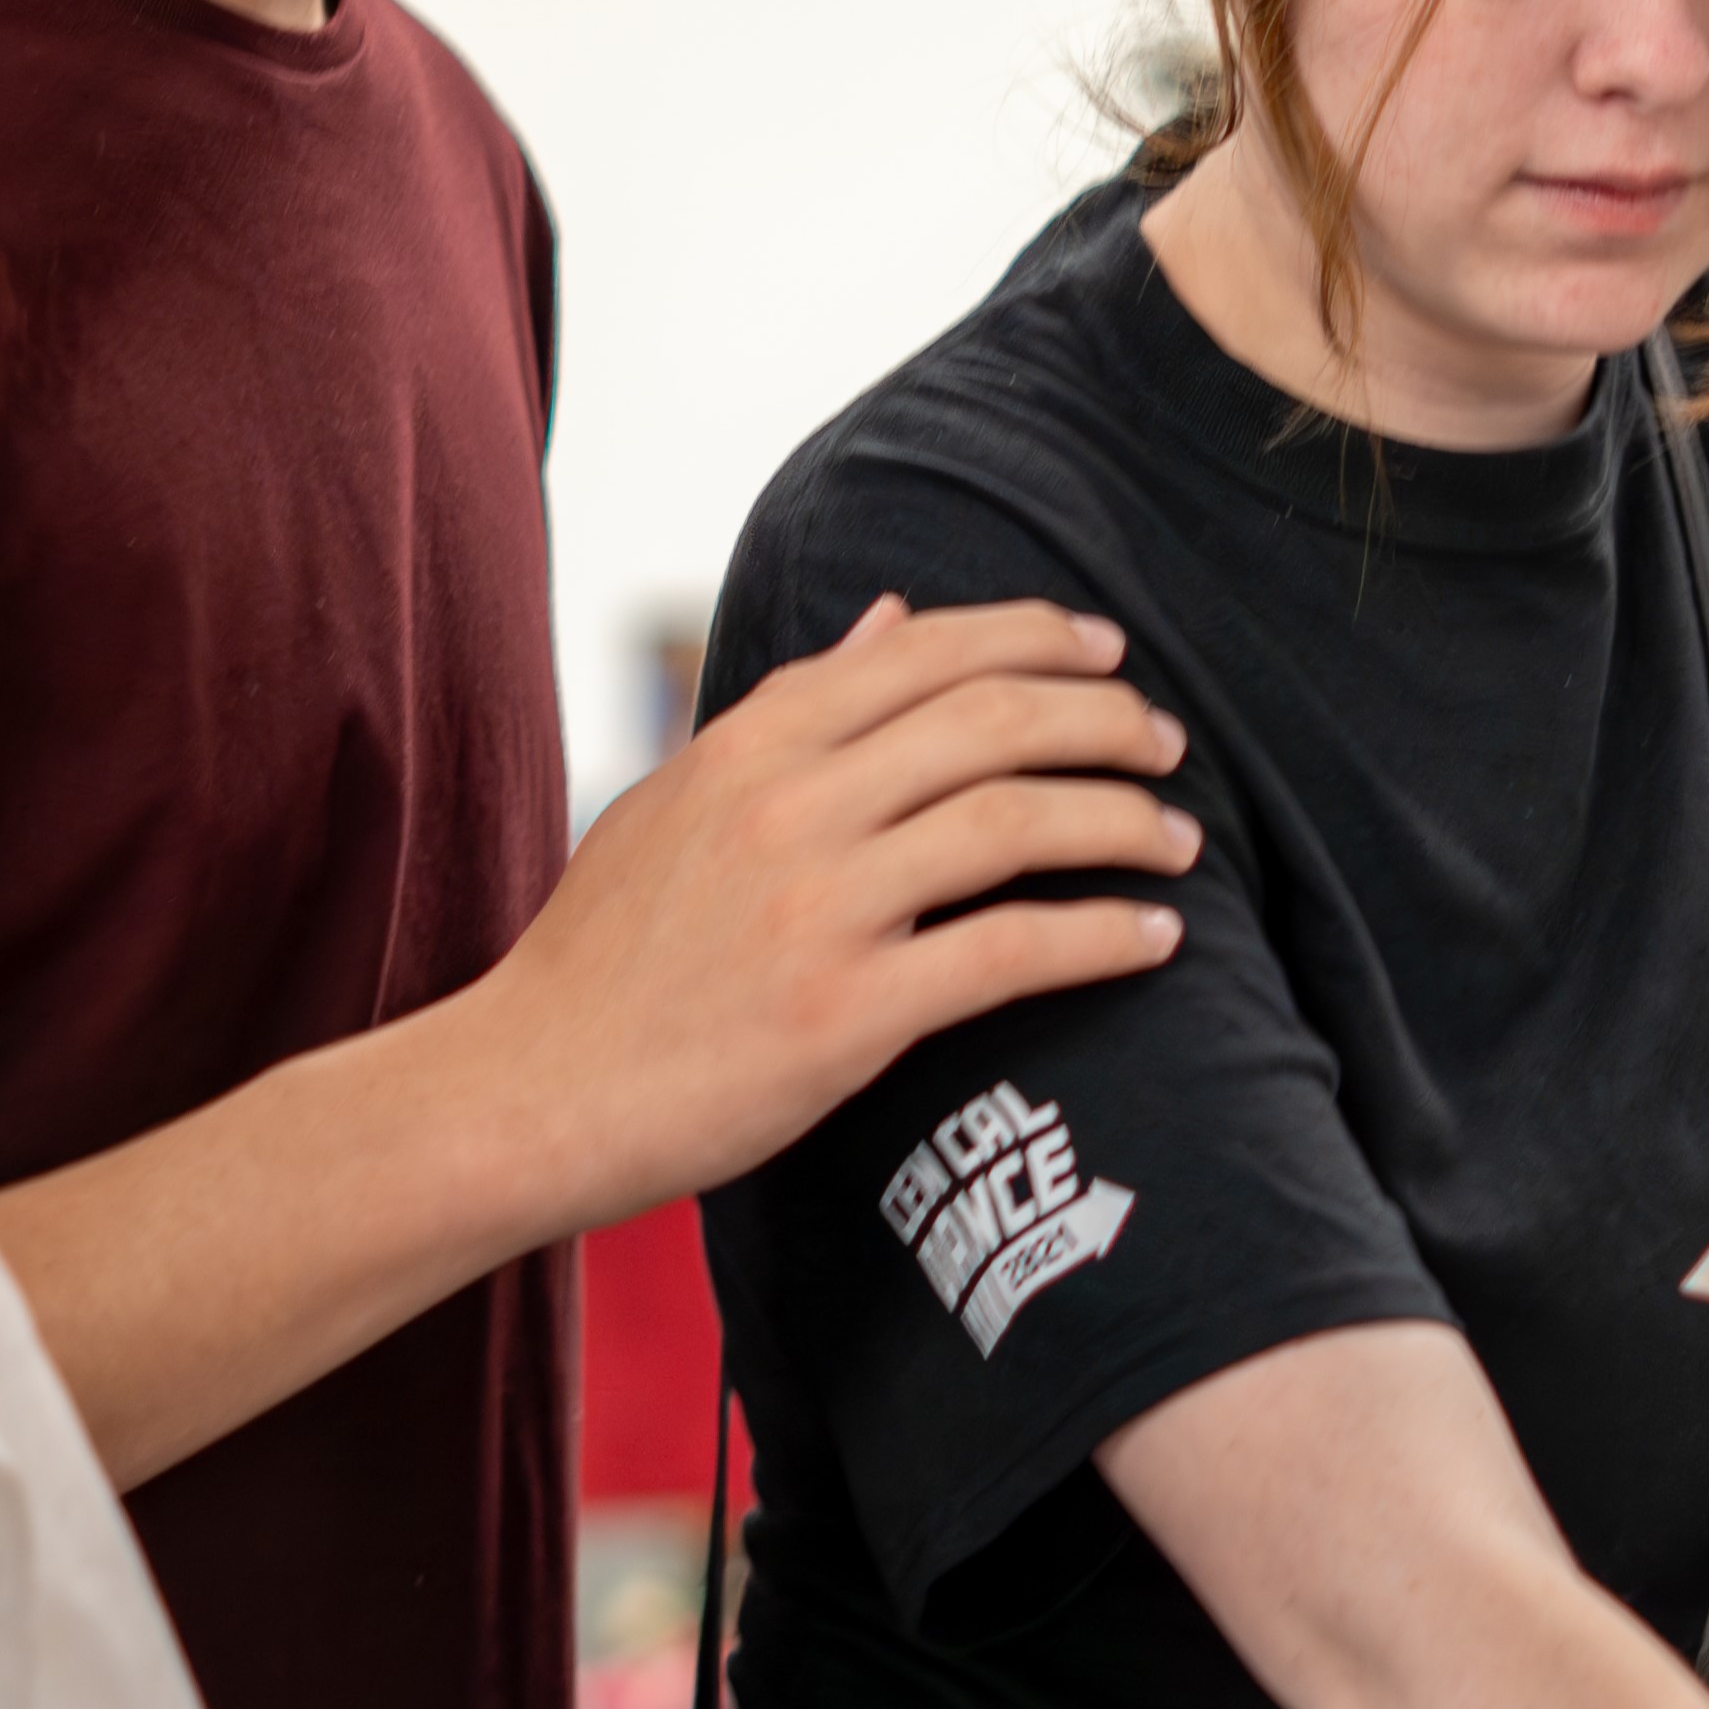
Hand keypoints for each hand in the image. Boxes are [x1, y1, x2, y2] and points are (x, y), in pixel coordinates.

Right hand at [479, 594, 1197, 1219]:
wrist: (528, 1091)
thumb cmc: (601, 957)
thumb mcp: (677, 802)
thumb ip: (787, 710)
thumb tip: (892, 617)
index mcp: (748, 746)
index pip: (924, 652)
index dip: (1035, 638)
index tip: (1109, 651)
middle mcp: (788, 806)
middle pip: (990, 721)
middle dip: (1103, 719)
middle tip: (1166, 741)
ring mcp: (817, 908)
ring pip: (1015, 821)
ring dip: (1123, 820)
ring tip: (1179, 837)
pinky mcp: (846, 1014)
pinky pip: (1009, 951)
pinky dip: (1100, 935)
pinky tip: (1156, 939)